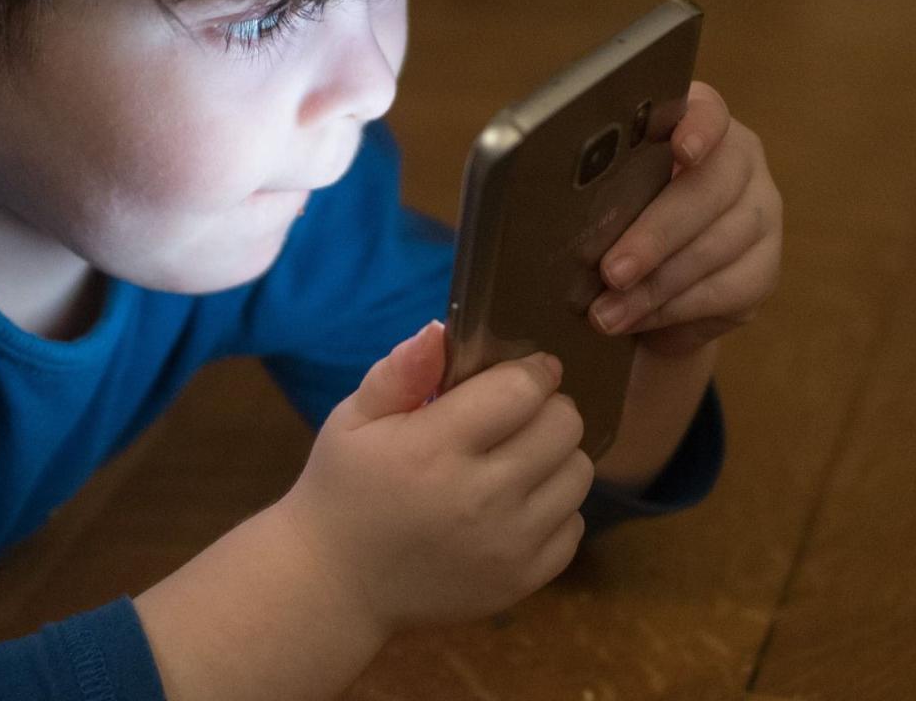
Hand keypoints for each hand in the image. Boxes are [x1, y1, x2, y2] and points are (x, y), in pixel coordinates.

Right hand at [274, 322, 590, 634]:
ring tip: (520, 457)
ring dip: (557, 456)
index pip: (522, 390)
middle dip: (549, 408)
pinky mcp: (523, 581)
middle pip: (564, 427)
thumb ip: (399, 373)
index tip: (528, 369)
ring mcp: (508, 545)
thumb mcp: (352, 421)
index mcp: (434, 449)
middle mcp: (481, 497)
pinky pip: (574, 525)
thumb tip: (441, 330)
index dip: (533, 370)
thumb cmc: (343, 490)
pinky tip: (517, 504)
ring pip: (579, 474)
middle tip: (520, 414)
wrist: (336, 585)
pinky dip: (555, 508)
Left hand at [590, 81, 782, 356]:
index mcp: (694, 124)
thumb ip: (573, 185)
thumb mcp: (585, 195)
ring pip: (719, 246)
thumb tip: (530, 202)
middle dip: (655, 234)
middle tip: (611, 270)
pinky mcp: (764, 268)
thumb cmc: (605, 221)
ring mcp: (759, 214)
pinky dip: (676, 309)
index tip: (680, 150)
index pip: (707, 112)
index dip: (697, 128)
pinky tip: (638, 320)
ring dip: (657, 285)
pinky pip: (728, 290)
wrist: (641, 283)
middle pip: (710, 188)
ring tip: (608, 312)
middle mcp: (738, 162)